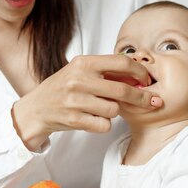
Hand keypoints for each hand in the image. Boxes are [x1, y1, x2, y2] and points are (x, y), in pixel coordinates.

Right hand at [12, 54, 162, 150]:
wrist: (34, 110)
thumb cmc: (62, 89)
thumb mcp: (81, 73)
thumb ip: (106, 73)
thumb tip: (140, 77)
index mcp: (83, 62)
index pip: (122, 62)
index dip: (140, 72)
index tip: (147, 80)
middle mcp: (79, 79)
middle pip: (123, 89)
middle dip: (142, 98)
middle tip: (153, 102)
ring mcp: (75, 100)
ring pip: (114, 109)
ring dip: (115, 112)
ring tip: (102, 109)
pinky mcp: (73, 119)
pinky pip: (104, 125)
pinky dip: (104, 124)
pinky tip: (93, 119)